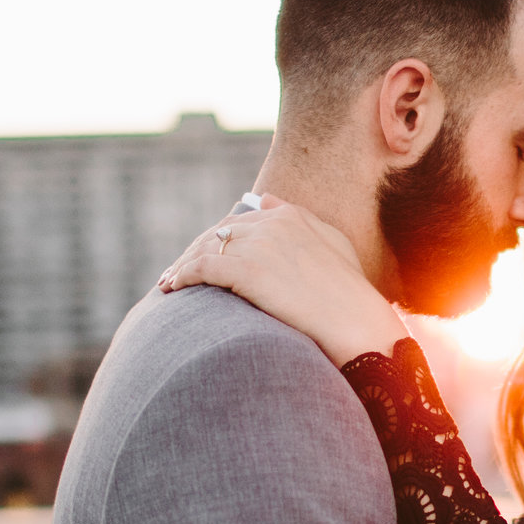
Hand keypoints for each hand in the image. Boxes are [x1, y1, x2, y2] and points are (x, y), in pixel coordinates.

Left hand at [159, 197, 408, 366]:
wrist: (356, 323)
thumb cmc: (350, 295)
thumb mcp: (334, 245)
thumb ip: (302, 219)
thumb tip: (267, 200)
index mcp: (291, 216)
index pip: (239, 221)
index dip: (217, 239)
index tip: (203, 256)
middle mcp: (272, 224)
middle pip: (218, 232)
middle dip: (194, 251)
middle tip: (177, 271)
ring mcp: (259, 246)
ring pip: (205, 248)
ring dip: (181, 264)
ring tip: (167, 283)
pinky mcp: (248, 271)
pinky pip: (202, 267)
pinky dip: (182, 275)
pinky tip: (172, 288)